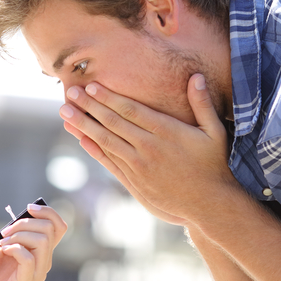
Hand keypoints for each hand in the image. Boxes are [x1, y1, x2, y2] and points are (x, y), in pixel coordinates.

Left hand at [0, 203, 67, 280]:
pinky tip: (0, 251)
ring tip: (1, 241)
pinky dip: (14, 248)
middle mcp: (44, 261)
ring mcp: (37, 272)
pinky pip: (28, 258)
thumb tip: (8, 218)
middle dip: (25, 222)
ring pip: (42, 239)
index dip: (47, 211)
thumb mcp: (1, 253)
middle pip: (50, 228)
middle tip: (4, 231)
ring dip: (19, 234)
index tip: (27, 208)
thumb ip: (10, 237)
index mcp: (41, 252)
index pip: (59, 225)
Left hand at [59, 74, 234, 224]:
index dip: (108, 97)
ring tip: (65, 112)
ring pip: (106, 141)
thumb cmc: (213, 164)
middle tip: (69, 91)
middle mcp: (149, 148)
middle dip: (88, 106)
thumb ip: (202, 104)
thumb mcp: (215, 132)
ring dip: (83, 126)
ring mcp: (139, 166)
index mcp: (166, 132)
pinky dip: (94, 149)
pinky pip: (109, 162)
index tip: (91, 85)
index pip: (130, 110)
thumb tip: (197, 77)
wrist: (209, 204)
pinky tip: (81, 138)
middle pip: (112, 123)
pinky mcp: (135, 182)